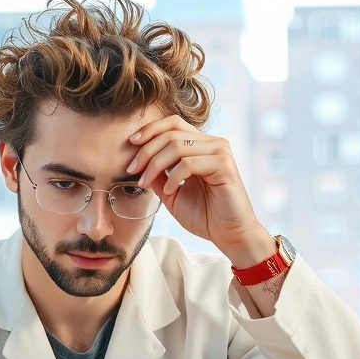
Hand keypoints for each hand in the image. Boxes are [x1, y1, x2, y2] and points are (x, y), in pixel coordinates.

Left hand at [128, 115, 272, 265]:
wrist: (229, 235)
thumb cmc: (204, 215)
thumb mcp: (171, 192)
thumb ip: (158, 174)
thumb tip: (137, 160)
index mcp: (202, 145)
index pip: (173, 123)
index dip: (150, 129)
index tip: (130, 143)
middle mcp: (213, 143)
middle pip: (171, 132)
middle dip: (146, 150)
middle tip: (131, 170)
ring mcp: (220, 152)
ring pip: (177, 146)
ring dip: (155, 164)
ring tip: (145, 183)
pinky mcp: (224, 165)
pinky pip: (189, 163)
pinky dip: (173, 177)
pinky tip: (170, 191)